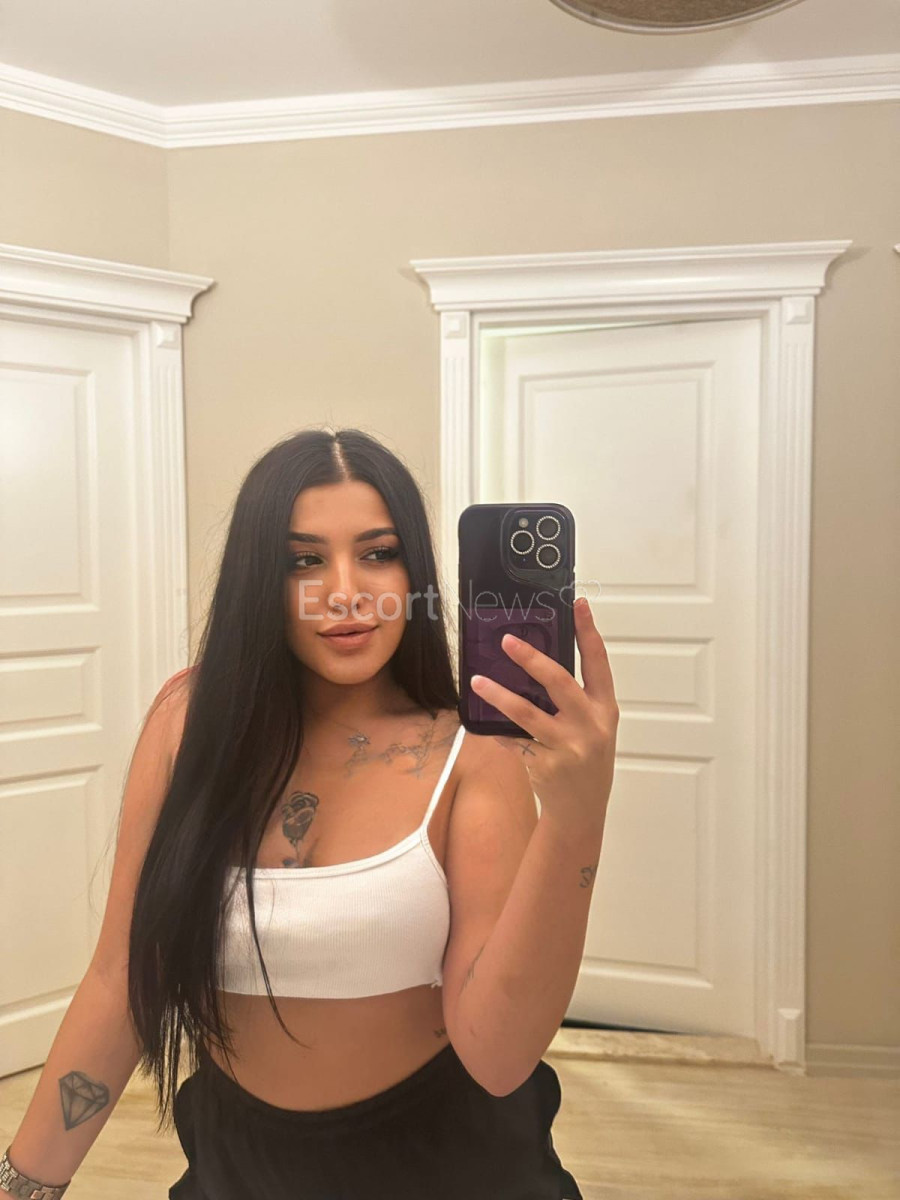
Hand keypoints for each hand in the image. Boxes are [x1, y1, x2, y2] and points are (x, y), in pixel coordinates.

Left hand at [470, 596, 617, 833]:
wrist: (582, 811)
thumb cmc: (585, 760)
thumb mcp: (592, 727)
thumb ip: (575, 700)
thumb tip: (536, 663)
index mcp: (605, 710)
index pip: (598, 663)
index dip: (588, 632)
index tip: (579, 604)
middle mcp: (590, 726)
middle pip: (560, 682)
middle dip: (532, 659)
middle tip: (508, 640)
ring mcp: (568, 747)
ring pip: (527, 713)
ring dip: (499, 695)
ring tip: (478, 681)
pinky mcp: (545, 765)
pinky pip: (513, 740)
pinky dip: (497, 731)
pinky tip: (483, 723)